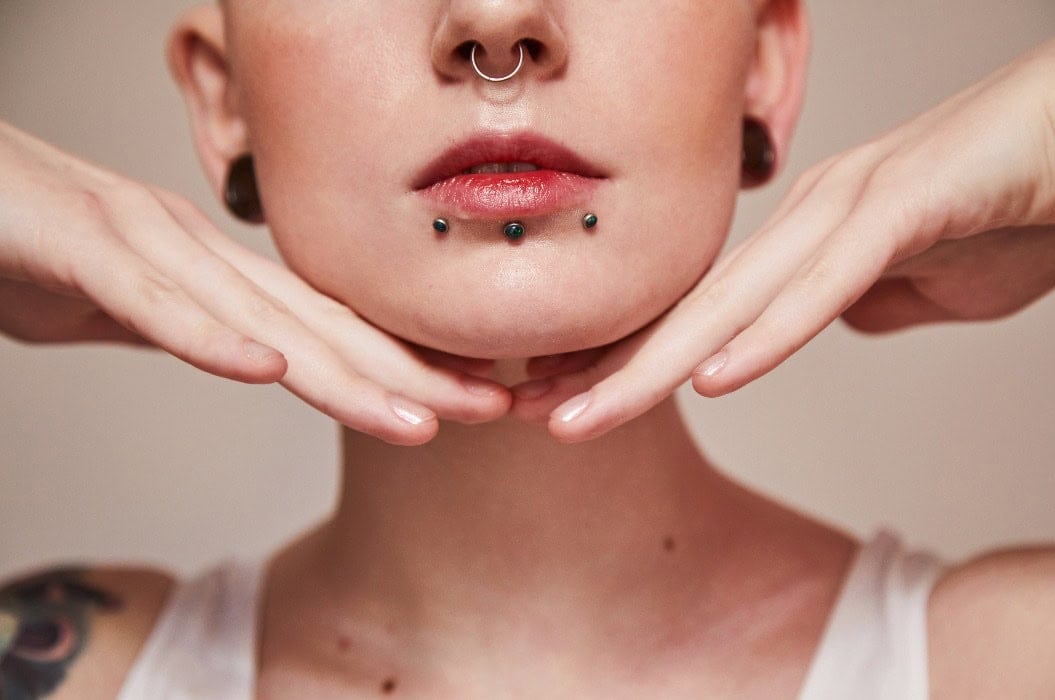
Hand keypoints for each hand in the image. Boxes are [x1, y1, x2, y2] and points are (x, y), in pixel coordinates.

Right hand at [0, 121, 510, 444]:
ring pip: (261, 322)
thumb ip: (189, 330)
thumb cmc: (33, 247)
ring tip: (419, 418)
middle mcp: (202, 255)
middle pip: (322, 328)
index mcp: (218, 272)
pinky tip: (267, 373)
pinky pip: (152, 303)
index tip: (472, 401)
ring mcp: (147, 246)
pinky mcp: (81, 250)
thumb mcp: (128, 309)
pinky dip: (208, 339)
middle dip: (412, 376)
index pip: (328, 330)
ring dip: (343, 374)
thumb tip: (241, 356)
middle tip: (494, 410)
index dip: (405, 367)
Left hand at [511, 39, 1054, 442]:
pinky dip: (771, 334)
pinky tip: (713, 378)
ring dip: (653, 365)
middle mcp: (806, 221)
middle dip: (605, 370)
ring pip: (734, 300)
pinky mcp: (909, 205)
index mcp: (801, 241)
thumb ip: (859, 303)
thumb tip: (836, 322)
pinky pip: (830, 280)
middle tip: (530, 417)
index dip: (626, 364)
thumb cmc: (1007, 208)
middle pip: (690, 311)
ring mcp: (850, 208)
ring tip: (580, 417)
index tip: (564, 408)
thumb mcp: (918, 287)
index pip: (697, 317)